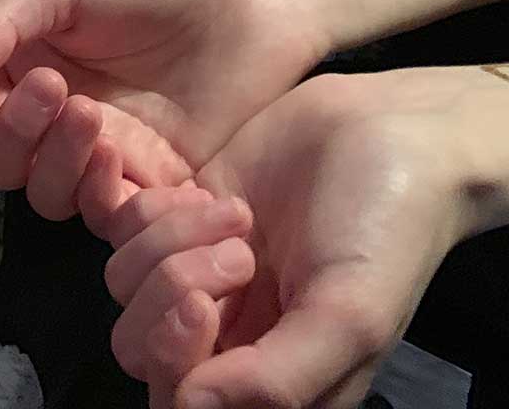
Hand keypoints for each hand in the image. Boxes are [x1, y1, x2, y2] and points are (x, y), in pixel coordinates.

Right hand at [0, 0, 335, 202]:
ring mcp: (104, 150)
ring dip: (54, 163)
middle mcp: (57, 112)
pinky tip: (117, 153)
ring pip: (47, 193)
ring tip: (91, 114)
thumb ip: (5, 17)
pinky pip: (108, 214)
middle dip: (12, 133)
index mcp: (27, 61)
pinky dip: (100, 195)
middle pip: (2, 160)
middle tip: (53, 88)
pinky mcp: (154, 179)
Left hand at [98, 70, 480, 407]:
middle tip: (244, 251)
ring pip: (124, 282)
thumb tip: (192, 404)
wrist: (389, 127)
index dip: (173, 359)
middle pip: (138, 345)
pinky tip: (212, 193)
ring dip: (174, 240)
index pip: (180, 400)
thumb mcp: (351, 315)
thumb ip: (278, 377)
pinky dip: (157, 209)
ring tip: (242, 216)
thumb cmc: (386, 228)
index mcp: (274, 380)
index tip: (205, 303)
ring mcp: (199, 275)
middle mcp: (228, 337)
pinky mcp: (176, 219)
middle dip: (175, 290)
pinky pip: (119, 229)